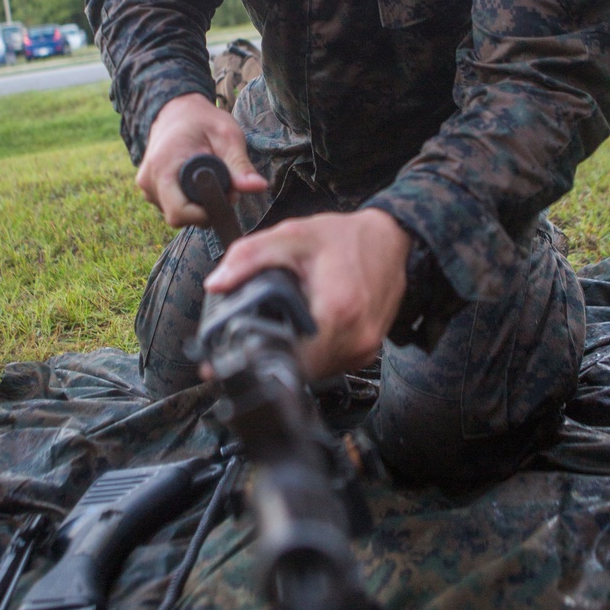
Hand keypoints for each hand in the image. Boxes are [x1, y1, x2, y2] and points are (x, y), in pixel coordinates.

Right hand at [135, 92, 266, 226]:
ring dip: (197, 205)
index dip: (207, 212)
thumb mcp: (227, 137)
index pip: (181, 212)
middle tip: (225, 186)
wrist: (174, 109)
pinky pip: (171, 206)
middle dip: (206, 210)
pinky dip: (188, 200)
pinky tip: (198, 182)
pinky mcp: (148, 190)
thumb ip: (241, 165)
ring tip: (211, 180)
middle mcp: (149, 181)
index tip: (227, 195)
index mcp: (164, 167)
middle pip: (180, 217)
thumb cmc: (201, 120)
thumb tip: (260, 187)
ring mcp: (146, 187)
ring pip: (176, 214)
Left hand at [204, 208, 410, 379]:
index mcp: (337, 312)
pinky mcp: (366, 352)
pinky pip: (331, 365)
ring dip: (293, 358)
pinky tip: (302, 332)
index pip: (291, 361)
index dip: (257, 359)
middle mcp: (356, 339)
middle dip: (270, 358)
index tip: (234, 355)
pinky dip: (311, 354)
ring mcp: (364, 349)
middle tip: (248, 340)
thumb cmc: (346, 239)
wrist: (392, 240)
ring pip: (316, 372)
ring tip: (277, 332)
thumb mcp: (293, 236)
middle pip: (301, 371)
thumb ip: (250, 256)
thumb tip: (217, 283)